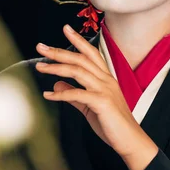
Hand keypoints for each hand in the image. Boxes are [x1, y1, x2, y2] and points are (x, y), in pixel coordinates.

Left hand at [35, 25, 157, 169]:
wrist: (130, 140)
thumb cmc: (112, 124)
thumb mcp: (89, 107)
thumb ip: (74, 95)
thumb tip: (57, 86)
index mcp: (106, 78)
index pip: (91, 53)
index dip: (78, 40)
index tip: (65, 28)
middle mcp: (106, 80)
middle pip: (81, 59)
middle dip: (59, 51)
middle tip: (41, 47)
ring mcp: (105, 90)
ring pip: (78, 71)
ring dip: (56, 67)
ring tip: (40, 67)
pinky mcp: (102, 102)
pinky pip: (77, 94)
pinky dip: (60, 94)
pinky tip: (48, 95)